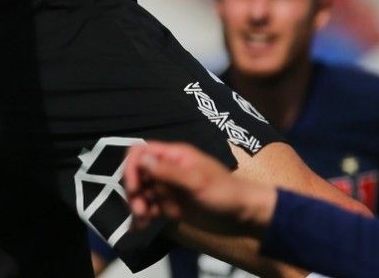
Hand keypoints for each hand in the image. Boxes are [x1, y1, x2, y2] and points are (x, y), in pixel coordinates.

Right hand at [124, 141, 275, 237]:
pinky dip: (143, 216)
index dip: (132, 167)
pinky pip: (150, 207)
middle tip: (140, 209)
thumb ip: (168, 172)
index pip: (141, 152)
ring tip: (142, 220)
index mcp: (174, 156)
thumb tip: (140, 159)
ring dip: (137, 204)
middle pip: (138, 173)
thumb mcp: (196, 182)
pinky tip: (140, 227)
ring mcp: (169, 188)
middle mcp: (168, 169)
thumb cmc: (225, 193)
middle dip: (133, 190)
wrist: (246, 215)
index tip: (134, 187)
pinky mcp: (171, 205)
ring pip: (141, 192)